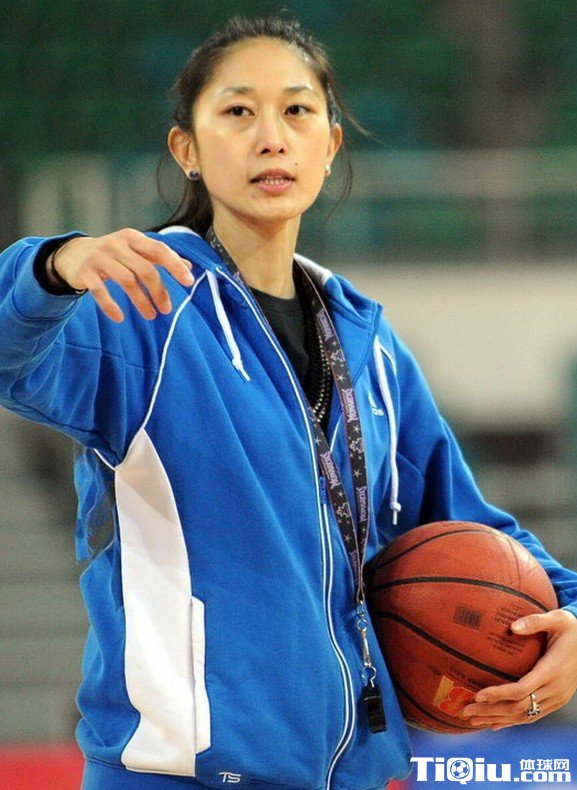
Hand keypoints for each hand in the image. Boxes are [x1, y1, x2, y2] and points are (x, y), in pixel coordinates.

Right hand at [47, 229, 194, 321]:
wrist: (74, 254)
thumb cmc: (114, 254)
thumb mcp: (136, 251)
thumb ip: (161, 257)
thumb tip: (189, 267)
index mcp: (133, 238)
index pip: (159, 250)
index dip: (175, 265)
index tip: (189, 282)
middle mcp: (116, 244)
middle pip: (144, 269)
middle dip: (158, 291)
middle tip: (166, 309)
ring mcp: (99, 257)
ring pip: (126, 281)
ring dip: (141, 301)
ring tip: (151, 315)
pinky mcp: (85, 272)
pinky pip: (100, 291)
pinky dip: (110, 306)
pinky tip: (119, 318)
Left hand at [459, 609, 576, 729]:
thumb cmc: (570, 629)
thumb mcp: (557, 619)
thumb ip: (535, 622)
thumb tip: (513, 626)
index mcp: (552, 670)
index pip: (522, 689)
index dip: (499, 694)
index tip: (478, 694)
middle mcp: (554, 689)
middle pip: (519, 708)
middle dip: (491, 711)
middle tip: (465, 712)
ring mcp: (556, 698)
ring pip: (524, 716)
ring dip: (497, 719)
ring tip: (472, 720)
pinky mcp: (556, 701)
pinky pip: (532, 716)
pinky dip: (512, 722)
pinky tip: (494, 724)